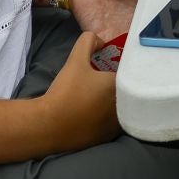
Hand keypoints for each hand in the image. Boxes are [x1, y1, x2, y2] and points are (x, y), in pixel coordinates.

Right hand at [39, 31, 120, 153]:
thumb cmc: (65, 92)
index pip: (130, 73)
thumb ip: (88, 42)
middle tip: (104, 82)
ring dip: (115, 103)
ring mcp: (116, 124)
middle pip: (128, 91)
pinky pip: (113, 124)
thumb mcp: (75, 60)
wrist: (48, 125)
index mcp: (120, 86)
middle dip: (119, 86)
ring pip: (122, 108)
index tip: (112, 67)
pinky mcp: (107, 138)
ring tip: (99, 98)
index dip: (122, 69)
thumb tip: (100, 41)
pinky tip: (94, 114)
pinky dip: (107, 118)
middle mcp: (124, 106)